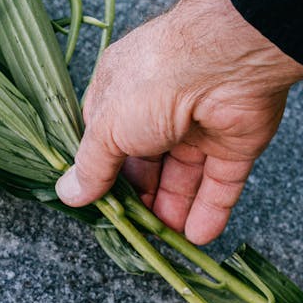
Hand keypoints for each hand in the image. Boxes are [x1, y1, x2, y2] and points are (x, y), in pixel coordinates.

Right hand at [55, 0, 302, 243]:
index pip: (107, 142)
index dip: (102, 174)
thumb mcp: (107, 128)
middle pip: (145, 164)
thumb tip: (67, 192)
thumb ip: (92, 165)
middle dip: (139, 198)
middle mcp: (157, 110)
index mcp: (120, 95)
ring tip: (164, 240)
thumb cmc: (152, 83)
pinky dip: (210, 210)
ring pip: (183, 177)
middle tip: (132, 230)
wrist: (224, 62)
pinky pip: (220, 183)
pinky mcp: (234, 144)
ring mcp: (198, 127)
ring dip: (173, 209)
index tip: (99, 206)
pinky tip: (198, 236)